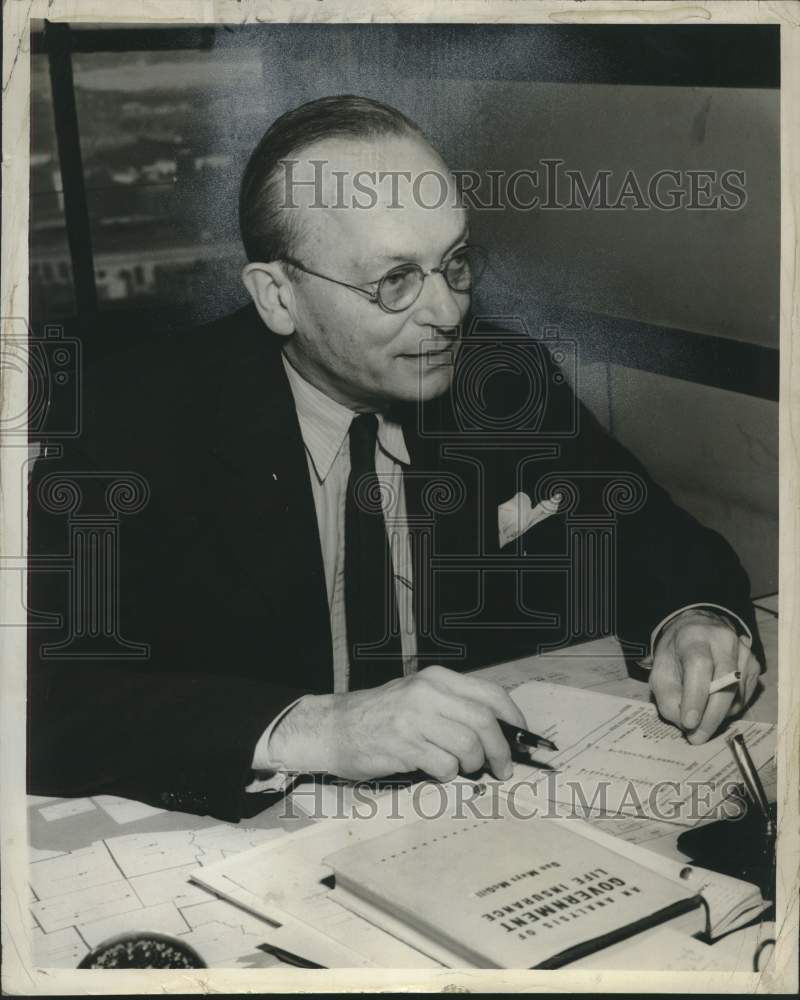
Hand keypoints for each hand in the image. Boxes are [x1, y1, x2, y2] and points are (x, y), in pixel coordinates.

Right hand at [266, 665, 527, 781]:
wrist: (334, 727)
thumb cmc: (381, 716)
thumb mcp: (418, 696)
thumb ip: (454, 706)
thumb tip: (499, 731)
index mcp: (436, 678)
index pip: (490, 694)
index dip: (513, 717)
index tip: (521, 737)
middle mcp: (428, 693)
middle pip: (484, 721)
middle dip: (500, 750)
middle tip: (502, 768)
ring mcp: (415, 718)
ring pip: (468, 745)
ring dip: (473, 765)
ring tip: (462, 768)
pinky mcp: (404, 745)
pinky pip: (444, 764)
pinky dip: (448, 773)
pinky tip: (435, 770)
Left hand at [649, 608, 759, 743]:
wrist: (696, 631)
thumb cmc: (676, 654)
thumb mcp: (660, 672)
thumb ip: (668, 699)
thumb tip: (687, 724)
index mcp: (694, 636)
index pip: (699, 665)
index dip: (695, 697)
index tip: (689, 723)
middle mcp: (724, 640)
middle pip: (725, 683)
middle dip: (711, 716)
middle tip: (697, 737)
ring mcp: (744, 652)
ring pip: (736, 695)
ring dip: (718, 714)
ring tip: (700, 717)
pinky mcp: (754, 666)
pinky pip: (744, 697)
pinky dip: (728, 709)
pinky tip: (713, 704)